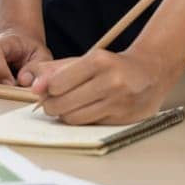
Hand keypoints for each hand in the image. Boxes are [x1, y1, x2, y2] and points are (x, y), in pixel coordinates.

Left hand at [25, 48, 180, 124]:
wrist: (151, 72)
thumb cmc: (110, 66)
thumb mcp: (84, 60)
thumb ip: (54, 71)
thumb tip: (34, 86)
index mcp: (98, 61)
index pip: (57, 83)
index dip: (47, 90)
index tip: (48, 90)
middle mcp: (111, 81)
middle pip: (63, 103)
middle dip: (51, 106)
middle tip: (52, 103)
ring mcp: (119, 101)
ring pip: (75, 118)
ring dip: (64, 115)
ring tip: (67, 107)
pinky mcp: (124, 118)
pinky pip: (90, 124)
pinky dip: (82, 120)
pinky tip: (84, 111)